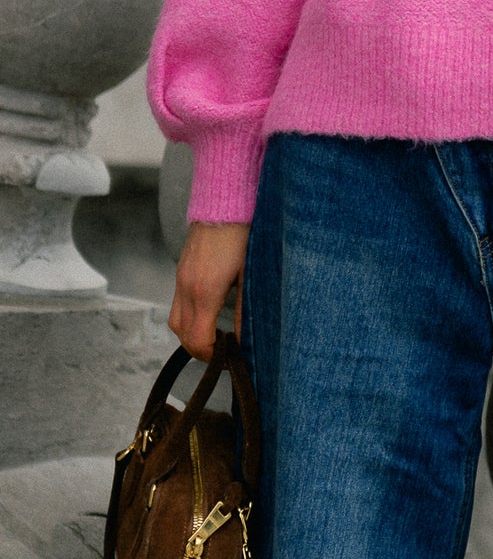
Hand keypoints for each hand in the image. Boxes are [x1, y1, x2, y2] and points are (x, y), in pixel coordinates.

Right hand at [169, 221, 249, 360]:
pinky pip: (177, 303)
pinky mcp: (181, 269)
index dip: (211, 355)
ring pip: (175, 320)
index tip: (228, 358)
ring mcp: (181, 277)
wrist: (224, 201)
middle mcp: (187, 287)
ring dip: (190, 335)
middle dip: (200, 350)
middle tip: (222, 353)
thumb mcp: (251, 273)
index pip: (198, 339)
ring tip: (214, 337)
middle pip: (182, 334)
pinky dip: (187, 317)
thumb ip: (246, 309)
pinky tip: (207, 314)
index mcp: (205, 291)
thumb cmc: (242, 233)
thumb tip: (245, 339)